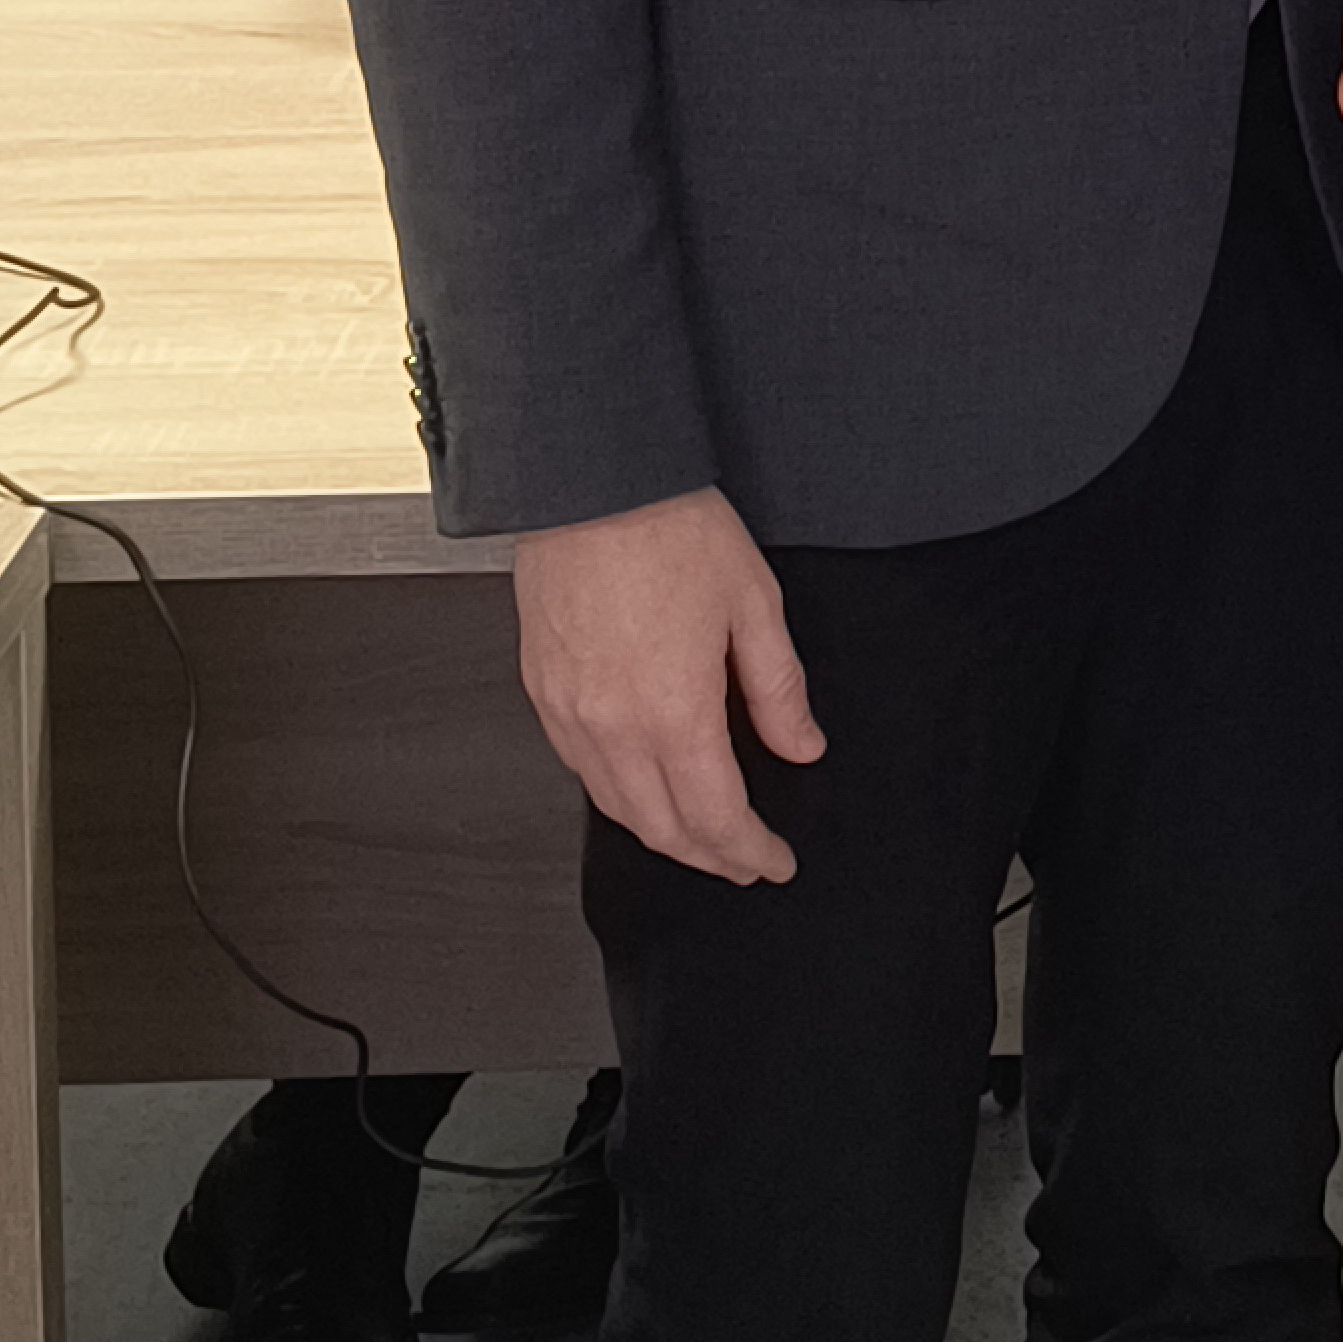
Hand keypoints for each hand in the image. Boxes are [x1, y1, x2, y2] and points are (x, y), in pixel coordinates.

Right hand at [511, 487, 814, 882]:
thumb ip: (779, 688)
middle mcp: (613, 725)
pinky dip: (617, 793)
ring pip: (615, 807)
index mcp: (674, 710)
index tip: (774, 862)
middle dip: (710, 859)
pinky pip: (579, 768)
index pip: (716, 818)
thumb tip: (801, 745)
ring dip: (662, 832)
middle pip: (663, 830)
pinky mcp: (541, 690)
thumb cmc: (667, 525)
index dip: (750, 853)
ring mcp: (569, 712)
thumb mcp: (753, 602)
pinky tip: (642, 781)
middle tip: (744, 862)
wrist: (589, 479)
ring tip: (699, 832)